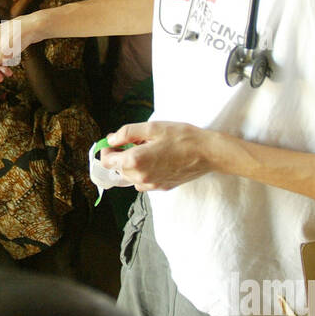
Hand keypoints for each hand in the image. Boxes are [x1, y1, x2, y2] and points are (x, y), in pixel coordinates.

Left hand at [98, 120, 221, 191]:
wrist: (207, 153)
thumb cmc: (182, 137)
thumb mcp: (152, 127)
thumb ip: (127, 133)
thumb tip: (111, 139)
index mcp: (135, 161)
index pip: (107, 161)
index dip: (107, 150)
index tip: (114, 142)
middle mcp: (140, 177)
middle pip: (117, 169)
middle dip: (121, 155)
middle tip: (136, 142)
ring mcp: (151, 185)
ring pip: (130, 177)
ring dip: (132, 165)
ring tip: (147, 151)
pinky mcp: (161, 187)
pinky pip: (143, 182)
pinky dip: (143, 173)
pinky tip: (155, 161)